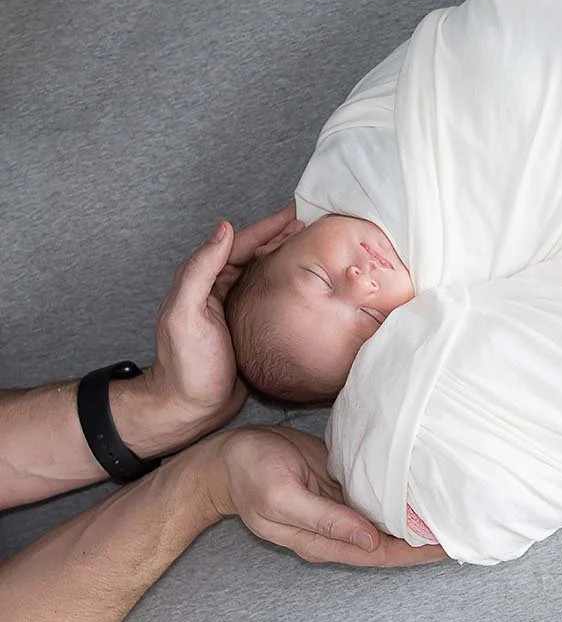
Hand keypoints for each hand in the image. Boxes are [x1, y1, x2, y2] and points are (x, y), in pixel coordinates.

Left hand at [141, 205, 300, 451]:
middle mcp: (221, 290)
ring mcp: (238, 309)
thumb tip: (224, 229)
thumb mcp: (185, 314)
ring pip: (267, 274)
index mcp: (205, 281)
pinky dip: (291, 285)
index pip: (241, 244)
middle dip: (284, 237)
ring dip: (289, 258)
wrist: (189, 408)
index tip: (296, 213)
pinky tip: (309, 286)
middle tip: (315, 225)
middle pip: (257, 254)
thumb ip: (200, 270)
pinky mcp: (252, 328)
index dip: (269, 227)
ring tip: (317, 248)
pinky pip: (274, 298)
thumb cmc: (186, 365)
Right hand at [200, 426, 447, 566]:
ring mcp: (341, 509)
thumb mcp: (282, 497)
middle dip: (426, 540)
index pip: (381, 555)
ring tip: (454, 511)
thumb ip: (326, 520)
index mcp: (324, 541)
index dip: (416, 553)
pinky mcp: (341, 486)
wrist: (228, 456)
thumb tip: (371, 540)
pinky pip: (377, 498)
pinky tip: (423, 490)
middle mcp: (338, 530)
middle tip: (466, 527)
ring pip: (388, 521)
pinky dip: (400, 497)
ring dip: (417, 519)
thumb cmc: (250, 474)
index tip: (450, 546)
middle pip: (392, 543)